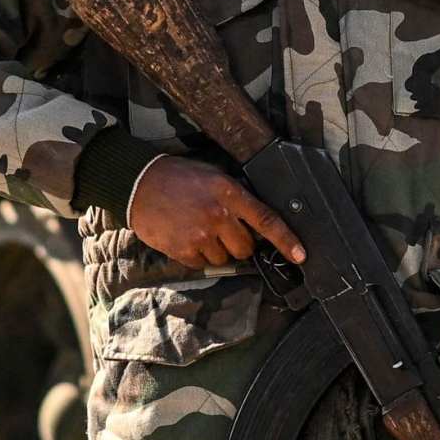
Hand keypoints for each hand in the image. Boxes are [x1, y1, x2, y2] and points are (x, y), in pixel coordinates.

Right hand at [127, 153, 305, 271]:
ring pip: (225, 259)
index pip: (266, 220)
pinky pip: (203, 264)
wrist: (138, 184)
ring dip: (216, 250)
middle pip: (246, 247)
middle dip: (238, 244)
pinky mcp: (183, 250)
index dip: (286, 240)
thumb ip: (235, 196)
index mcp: (229, 193)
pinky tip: (185, 236)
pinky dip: (197, 256)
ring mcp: (200, 234)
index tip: (301, 255)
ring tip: (198, 230)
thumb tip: (255, 221)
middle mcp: (218, 214)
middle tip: (221, 230)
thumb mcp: (213, 176)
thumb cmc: (178, 178)